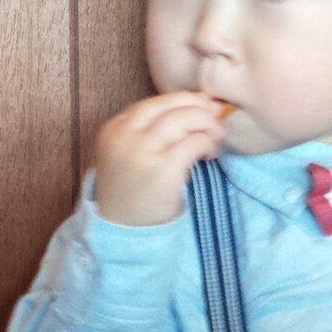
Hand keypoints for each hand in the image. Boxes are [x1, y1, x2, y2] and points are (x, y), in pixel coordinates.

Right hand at [94, 92, 226, 225]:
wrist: (122, 231)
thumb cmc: (130, 194)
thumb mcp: (126, 155)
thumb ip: (146, 133)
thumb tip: (190, 111)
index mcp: (115, 128)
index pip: (153, 103)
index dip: (181, 100)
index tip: (200, 105)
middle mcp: (126, 135)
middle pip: (169, 105)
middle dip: (197, 105)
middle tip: (215, 114)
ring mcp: (143, 152)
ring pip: (183, 119)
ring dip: (206, 123)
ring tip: (217, 134)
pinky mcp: (163, 170)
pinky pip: (193, 143)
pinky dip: (206, 143)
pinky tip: (210, 153)